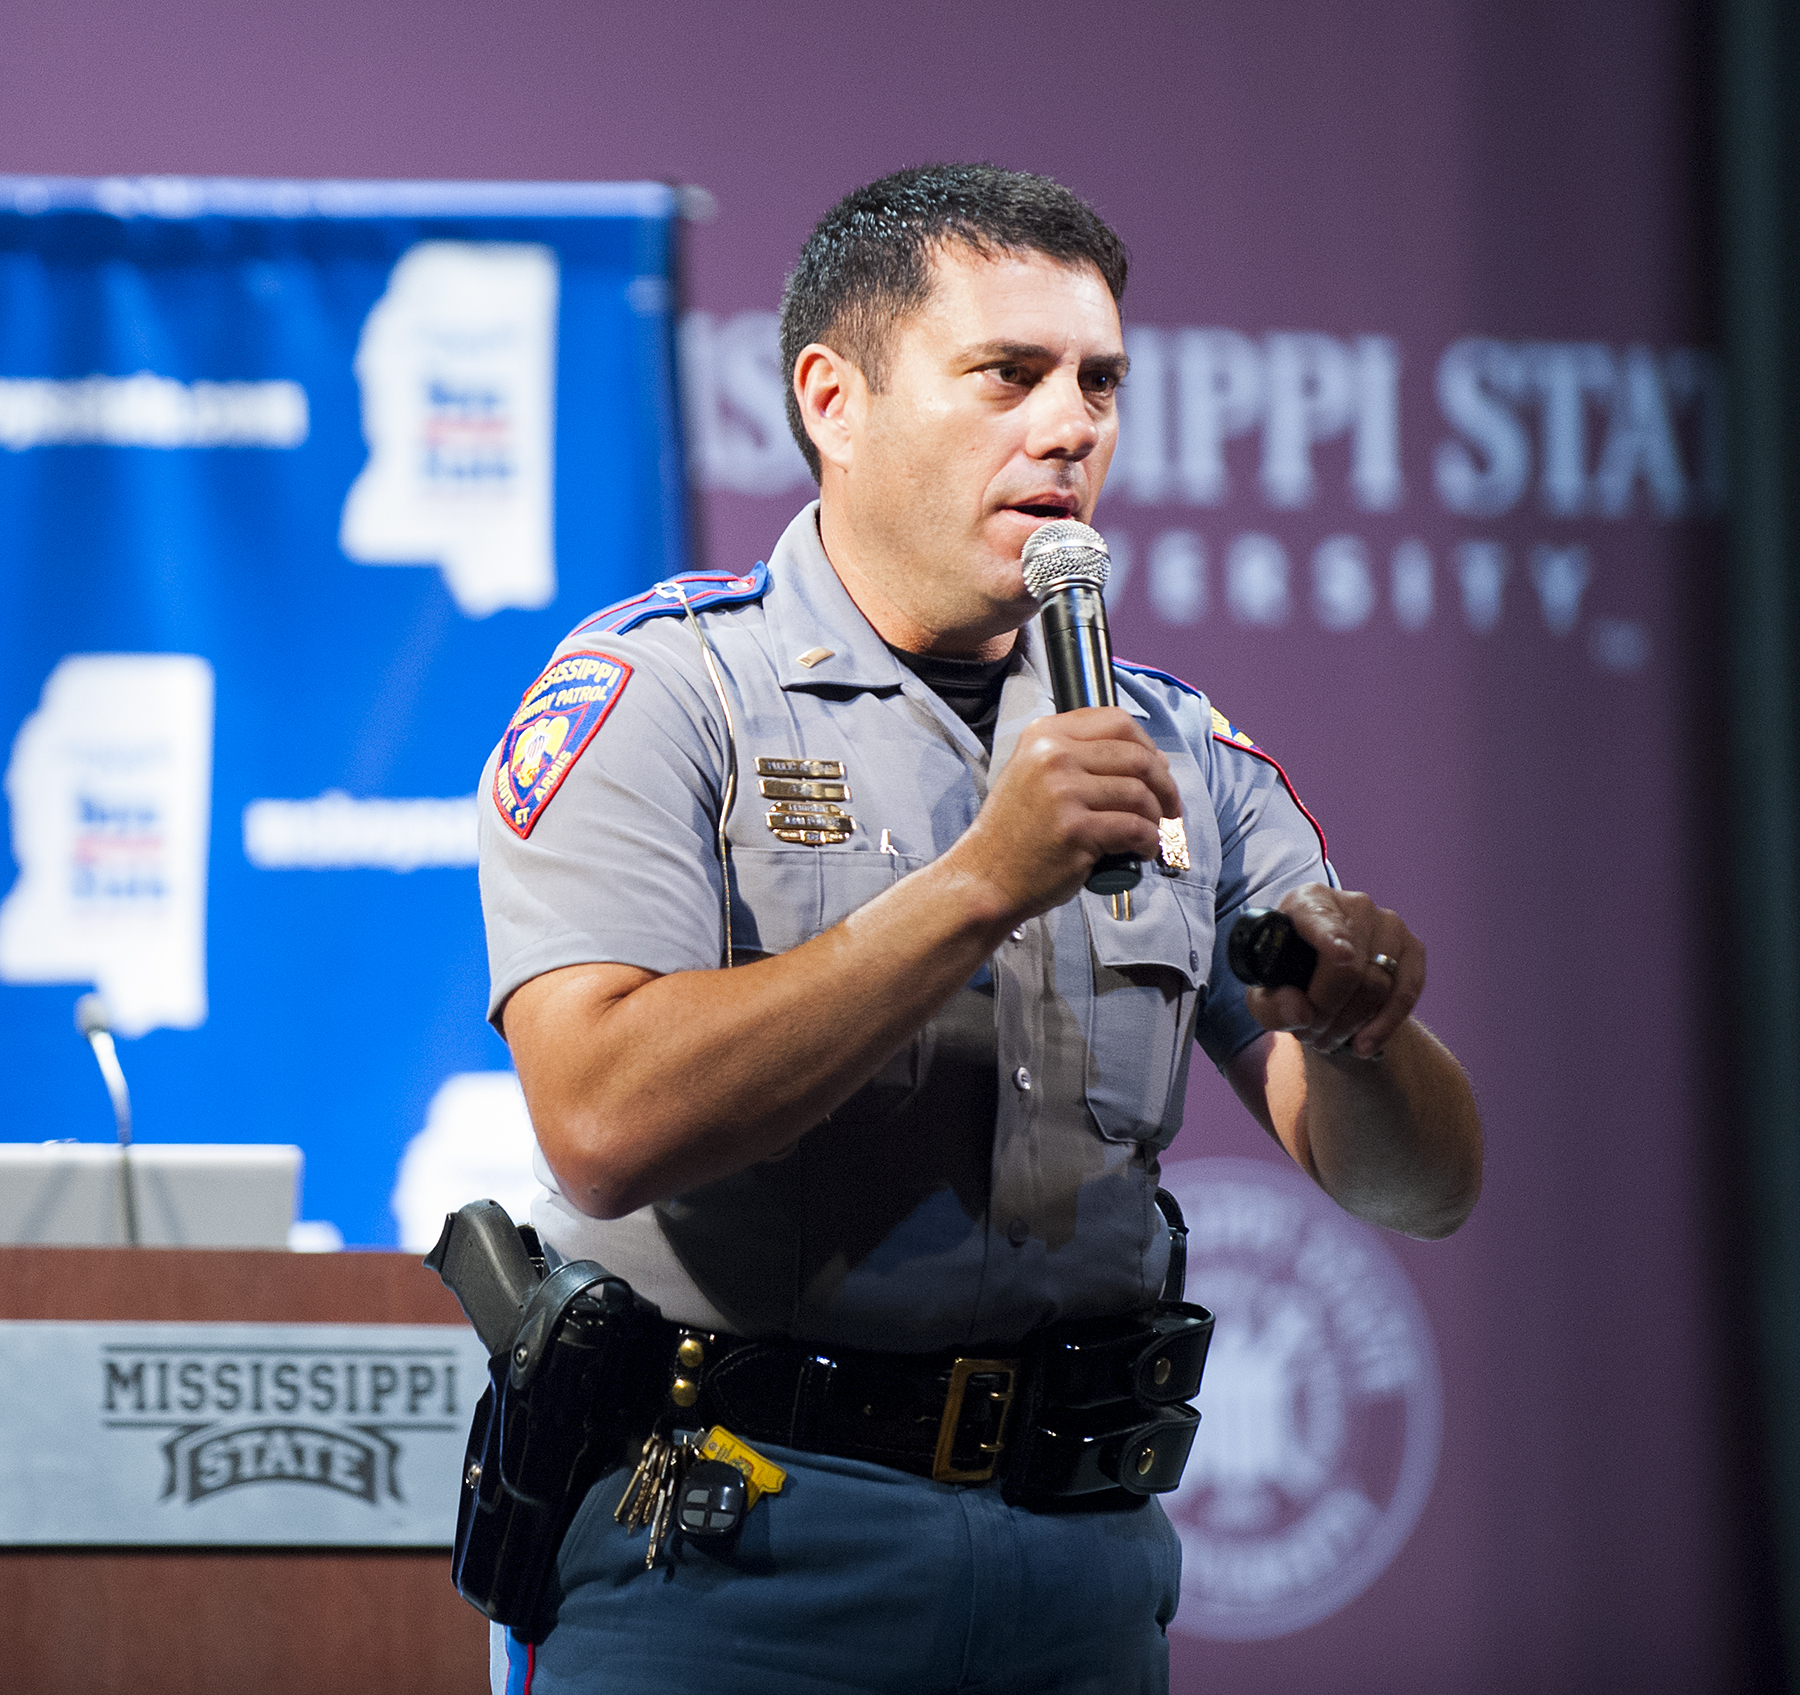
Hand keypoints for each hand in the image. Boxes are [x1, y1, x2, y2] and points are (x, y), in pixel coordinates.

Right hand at [946, 707, 1181, 920]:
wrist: (985, 877)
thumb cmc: (1017, 832)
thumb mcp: (1036, 775)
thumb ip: (1082, 758)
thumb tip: (1153, 759)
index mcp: (1044, 735)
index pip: (1116, 721)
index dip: (1147, 745)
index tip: (1157, 769)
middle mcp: (1053, 755)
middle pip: (1137, 757)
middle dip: (1164, 785)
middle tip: (1169, 808)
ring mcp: (1063, 792)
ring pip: (1140, 795)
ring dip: (1156, 819)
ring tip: (1149, 835)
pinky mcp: (1075, 830)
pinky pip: (1135, 829)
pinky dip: (1148, 843)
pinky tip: (1141, 852)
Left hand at [1245, 885, 1421, 1059]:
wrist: (1325, 982)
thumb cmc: (1288, 981)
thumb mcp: (1263, 996)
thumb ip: (1270, 1006)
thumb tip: (1301, 1012)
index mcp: (1308, 901)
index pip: (1320, 918)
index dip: (1330, 937)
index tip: (1340, 955)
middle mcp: (1353, 904)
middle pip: (1348, 967)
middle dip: (1327, 1012)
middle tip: (1310, 1035)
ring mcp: (1388, 924)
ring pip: (1376, 985)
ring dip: (1351, 1024)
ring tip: (1327, 1040)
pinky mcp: (1412, 947)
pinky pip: (1406, 992)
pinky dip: (1385, 1025)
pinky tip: (1364, 1045)